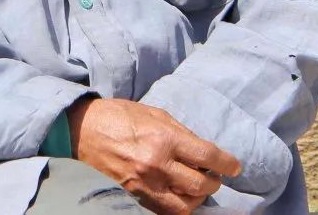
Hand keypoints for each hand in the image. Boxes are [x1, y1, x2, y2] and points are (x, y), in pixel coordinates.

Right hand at [68, 98, 240, 214]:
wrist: (82, 131)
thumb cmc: (119, 116)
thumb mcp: (155, 113)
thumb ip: (180, 131)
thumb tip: (200, 148)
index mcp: (165, 138)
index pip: (207, 156)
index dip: (227, 163)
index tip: (235, 166)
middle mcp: (157, 165)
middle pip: (200, 185)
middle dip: (213, 183)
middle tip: (215, 177)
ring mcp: (144, 185)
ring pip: (184, 206)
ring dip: (197, 199)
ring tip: (198, 189)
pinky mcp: (133, 198)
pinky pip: (163, 211)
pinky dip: (176, 206)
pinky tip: (179, 197)